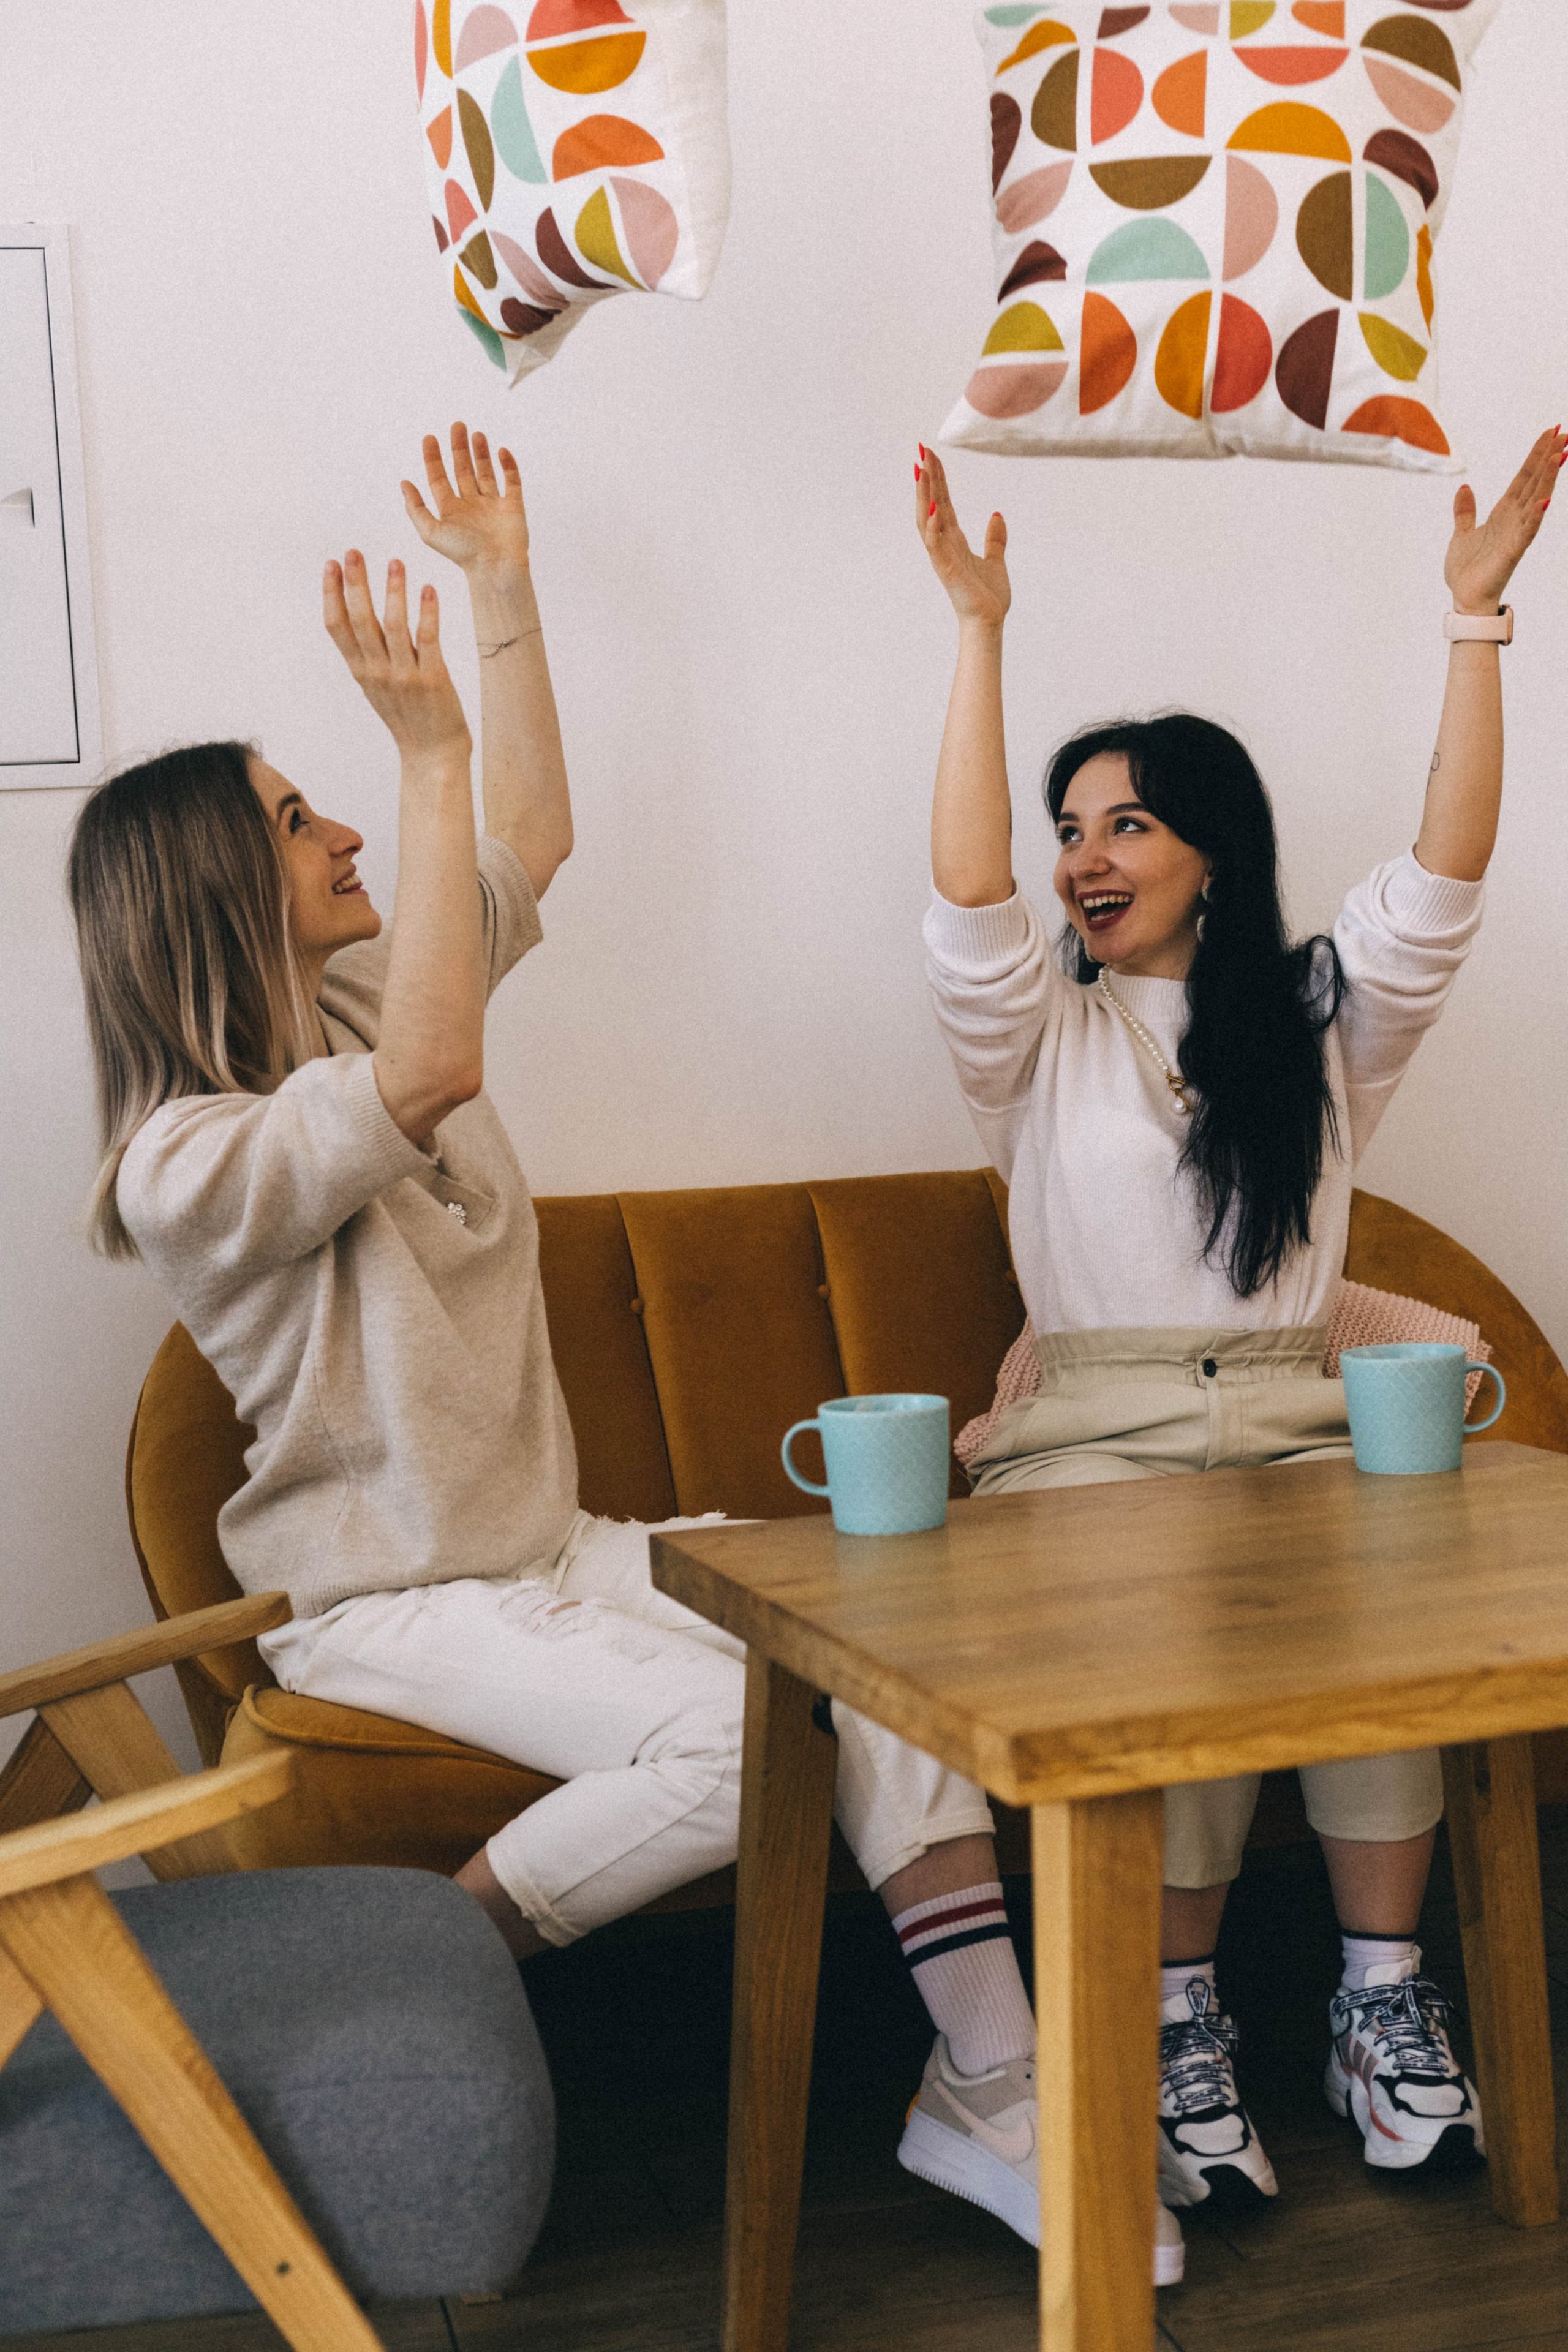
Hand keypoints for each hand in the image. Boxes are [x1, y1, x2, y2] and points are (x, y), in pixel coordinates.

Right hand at [323, 553, 470, 762]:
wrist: (432, 755)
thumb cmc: (406, 716)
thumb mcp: (376, 685)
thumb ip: (364, 654)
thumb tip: (351, 616)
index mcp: (360, 671)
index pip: (336, 628)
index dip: (331, 594)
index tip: (330, 564)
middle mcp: (377, 673)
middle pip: (360, 621)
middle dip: (355, 585)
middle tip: (353, 552)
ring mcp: (405, 676)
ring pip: (393, 626)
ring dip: (393, 591)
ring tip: (395, 561)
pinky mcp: (433, 680)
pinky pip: (428, 640)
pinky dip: (427, 613)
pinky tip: (428, 588)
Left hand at [401, 423, 529, 580]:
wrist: (496, 567)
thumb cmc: (463, 554)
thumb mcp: (430, 532)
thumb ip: (415, 508)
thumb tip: (403, 483)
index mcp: (451, 511)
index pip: (439, 478)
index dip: (433, 458)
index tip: (429, 438)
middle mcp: (471, 506)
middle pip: (463, 470)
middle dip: (459, 448)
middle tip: (456, 425)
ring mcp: (493, 506)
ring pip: (486, 472)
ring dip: (481, 453)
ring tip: (476, 434)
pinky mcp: (513, 507)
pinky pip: (512, 481)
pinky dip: (508, 465)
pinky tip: (501, 451)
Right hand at [916, 445, 1010, 629]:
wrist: (989, 622)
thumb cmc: (988, 597)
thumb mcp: (995, 560)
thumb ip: (995, 538)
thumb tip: (997, 515)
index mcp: (954, 540)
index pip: (943, 502)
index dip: (938, 479)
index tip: (932, 454)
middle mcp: (944, 545)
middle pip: (932, 503)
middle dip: (927, 477)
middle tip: (922, 449)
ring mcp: (943, 556)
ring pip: (927, 519)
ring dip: (924, 495)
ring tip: (922, 469)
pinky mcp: (946, 570)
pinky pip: (935, 545)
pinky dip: (932, 527)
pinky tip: (934, 507)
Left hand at [1445, 425, 1565, 615]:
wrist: (1464, 599)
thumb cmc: (1467, 570)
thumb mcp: (1461, 533)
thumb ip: (1465, 511)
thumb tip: (1464, 487)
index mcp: (1503, 512)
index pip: (1523, 477)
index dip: (1535, 455)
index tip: (1550, 433)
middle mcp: (1513, 519)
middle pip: (1534, 482)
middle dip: (1548, 458)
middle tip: (1564, 433)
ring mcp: (1515, 535)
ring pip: (1535, 501)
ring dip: (1546, 479)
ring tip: (1558, 456)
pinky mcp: (1511, 553)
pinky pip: (1526, 533)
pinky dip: (1534, 518)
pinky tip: (1543, 502)